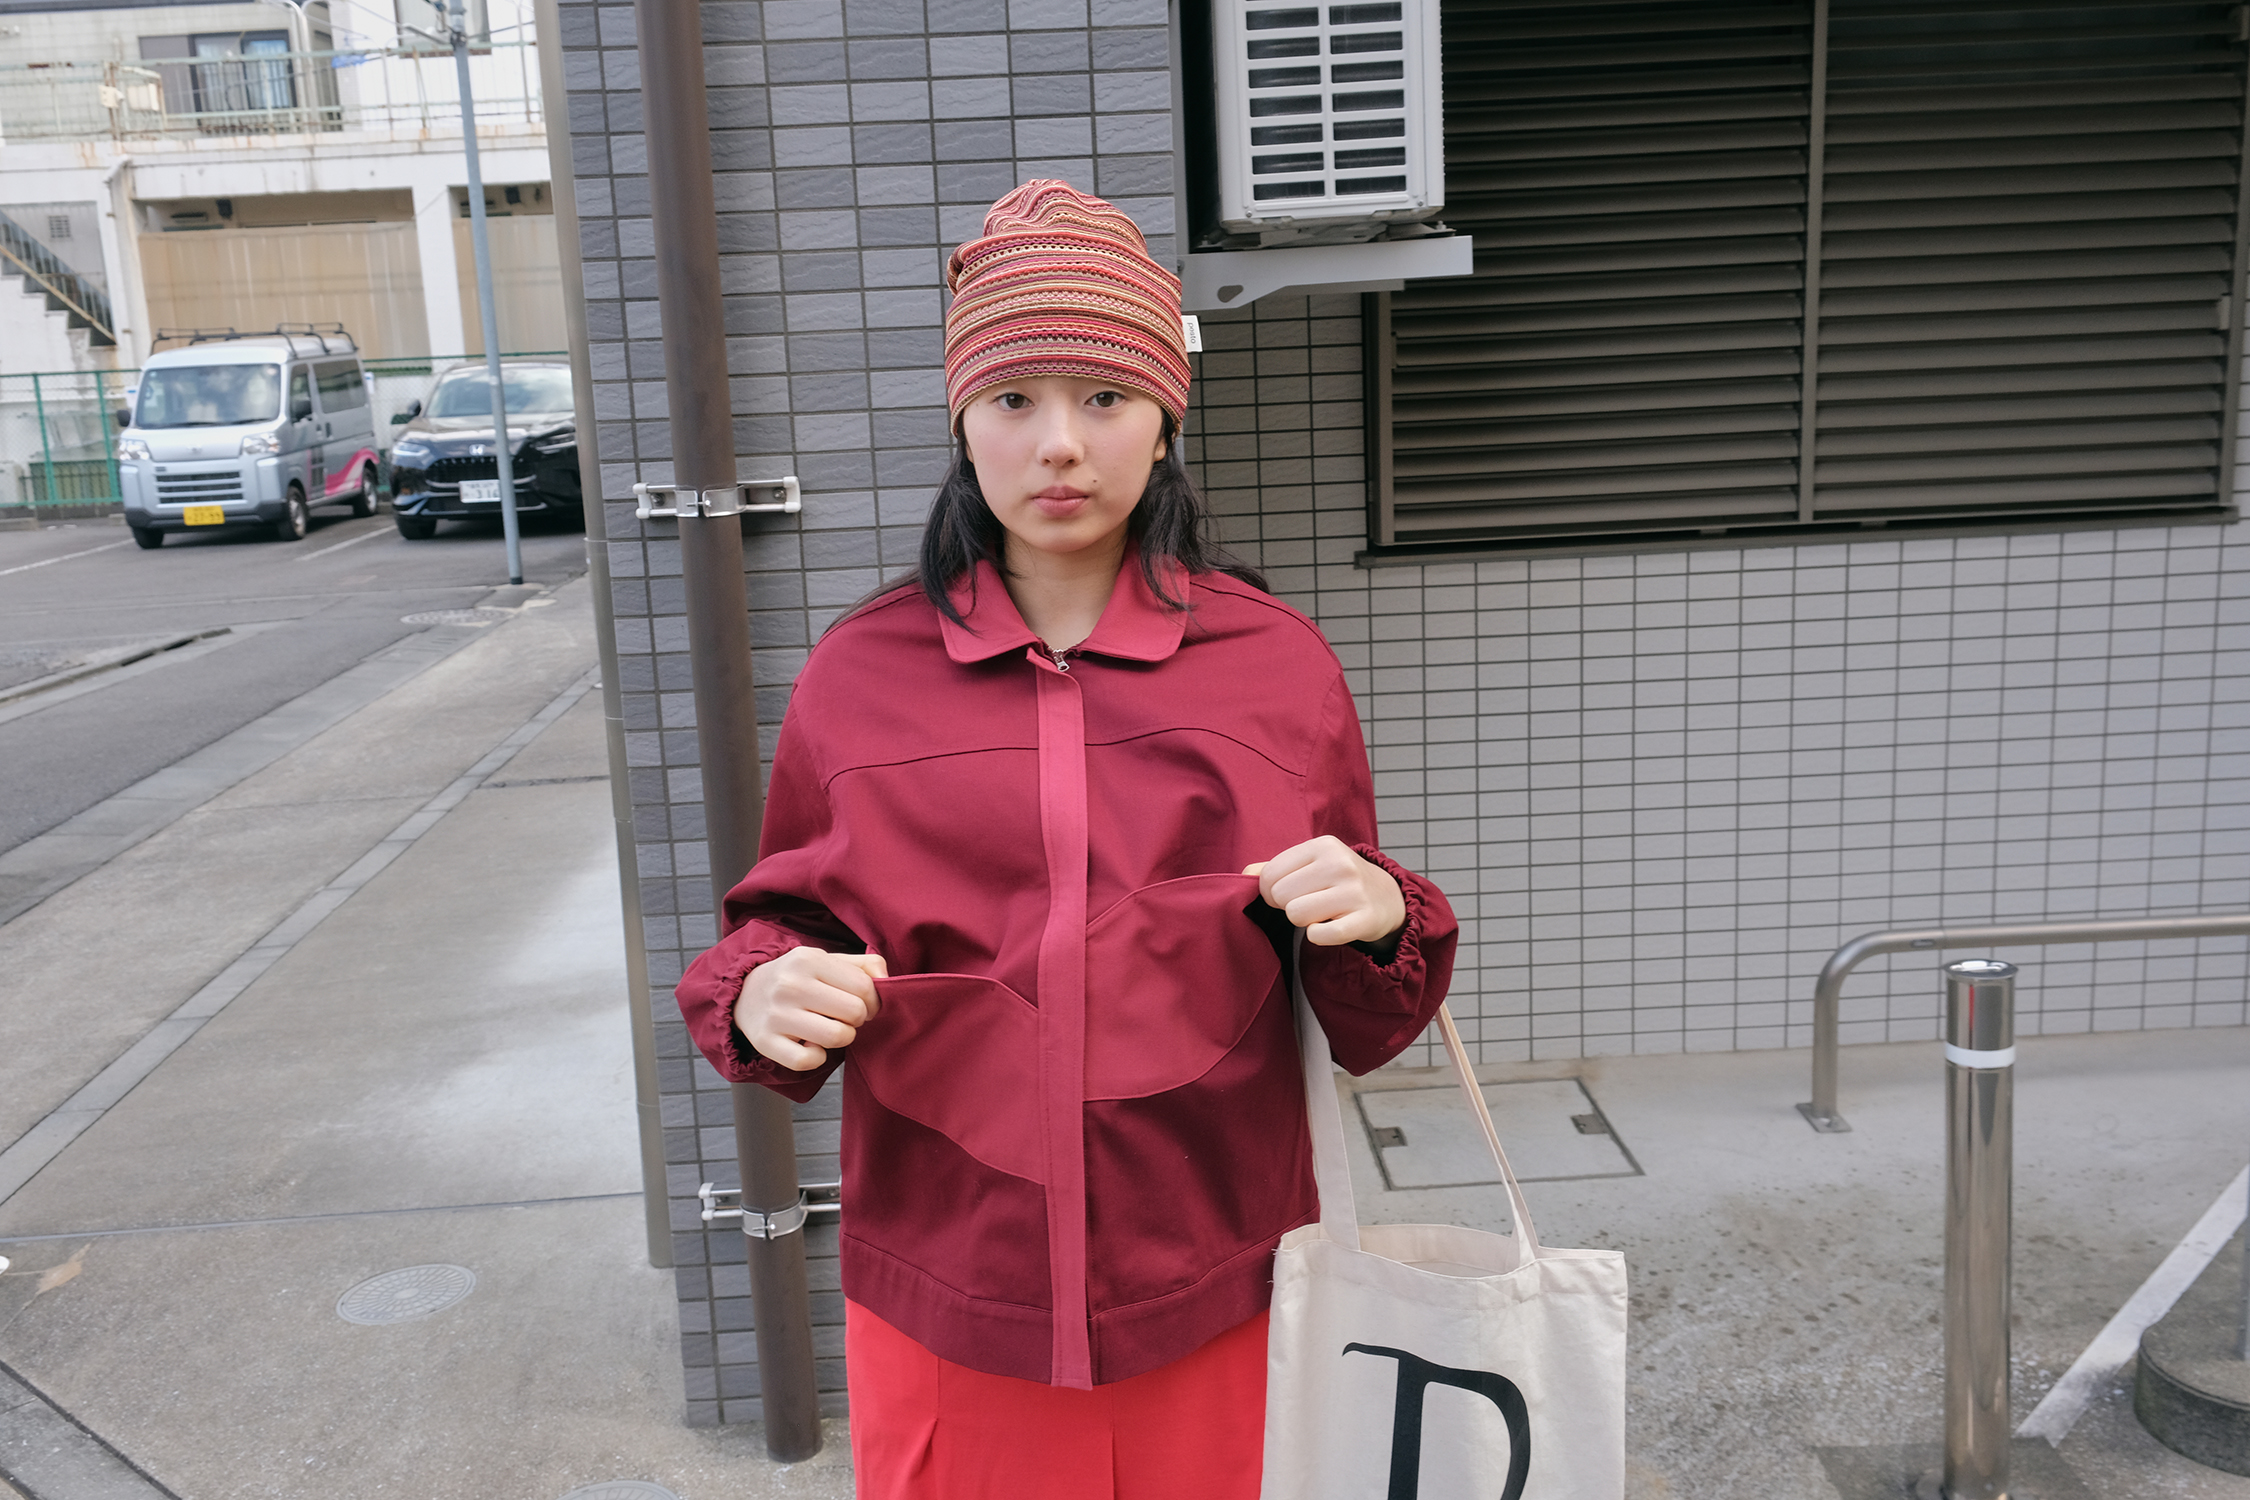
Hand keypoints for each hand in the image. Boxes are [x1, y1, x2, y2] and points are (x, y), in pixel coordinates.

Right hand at [735, 946, 887, 1070]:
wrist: (744, 993)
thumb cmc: (796, 978)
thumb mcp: (825, 960)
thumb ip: (863, 966)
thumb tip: (888, 982)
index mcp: (809, 960)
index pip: (865, 987)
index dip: (873, 1001)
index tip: (862, 1005)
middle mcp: (790, 985)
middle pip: (855, 1013)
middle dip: (858, 1019)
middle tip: (846, 1017)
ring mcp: (776, 1015)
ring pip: (837, 1037)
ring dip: (842, 1038)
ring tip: (830, 1028)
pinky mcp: (766, 1042)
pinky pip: (809, 1061)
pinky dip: (817, 1057)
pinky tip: (810, 1044)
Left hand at [1244, 835, 1405, 947]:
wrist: (1388, 897)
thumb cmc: (1339, 880)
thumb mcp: (1311, 863)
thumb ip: (1275, 866)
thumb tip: (1244, 875)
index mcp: (1323, 846)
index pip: (1270, 874)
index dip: (1270, 891)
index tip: (1287, 894)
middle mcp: (1340, 864)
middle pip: (1281, 896)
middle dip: (1287, 906)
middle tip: (1307, 904)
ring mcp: (1354, 891)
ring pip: (1296, 915)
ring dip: (1303, 921)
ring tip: (1320, 914)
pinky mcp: (1364, 919)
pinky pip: (1321, 936)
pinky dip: (1318, 936)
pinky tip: (1329, 928)